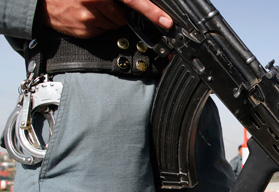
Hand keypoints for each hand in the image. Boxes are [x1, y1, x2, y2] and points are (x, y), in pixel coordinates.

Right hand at [39, 0, 172, 38]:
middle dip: (118, 12)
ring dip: (107, 19)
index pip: (134, 1)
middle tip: (101, 4)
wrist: (41, 0)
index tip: (166, 21)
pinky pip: (102, 31)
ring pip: (114, 25)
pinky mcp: (85, 31)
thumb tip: (131, 6)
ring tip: (89, 9)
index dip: (152, 12)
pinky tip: (85, 17)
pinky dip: (97, 26)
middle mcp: (97, 3)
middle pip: (124, 16)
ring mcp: (90, 19)